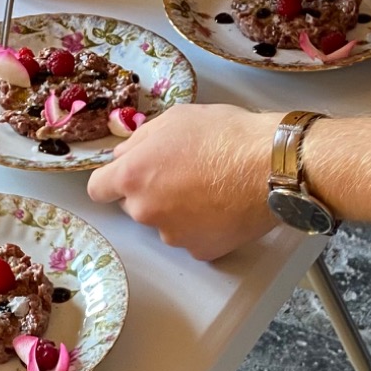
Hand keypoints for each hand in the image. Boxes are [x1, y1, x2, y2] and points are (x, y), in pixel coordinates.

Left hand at [86, 103, 276, 259]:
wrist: (271, 166)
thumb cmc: (226, 134)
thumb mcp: (176, 119)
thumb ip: (141, 139)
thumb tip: (124, 153)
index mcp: (133, 175)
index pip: (98, 189)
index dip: (111, 181)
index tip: (126, 176)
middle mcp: (146, 210)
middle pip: (134, 206)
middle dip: (150, 192)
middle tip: (182, 173)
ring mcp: (173, 235)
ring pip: (165, 223)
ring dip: (178, 210)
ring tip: (211, 188)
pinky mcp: (201, 251)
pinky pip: (192, 238)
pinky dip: (203, 226)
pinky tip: (223, 207)